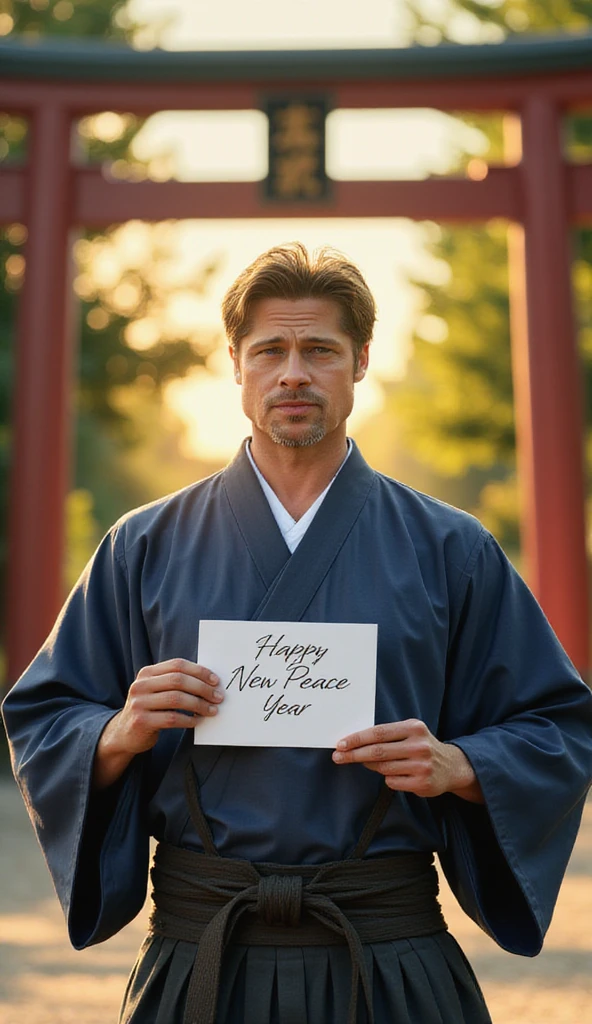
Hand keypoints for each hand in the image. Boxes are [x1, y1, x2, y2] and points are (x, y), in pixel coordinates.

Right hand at [93, 659, 222, 788]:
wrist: (124, 734)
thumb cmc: (149, 710)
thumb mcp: (156, 691)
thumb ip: (174, 683)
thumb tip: (209, 682)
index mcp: (146, 673)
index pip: (177, 665)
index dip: (199, 671)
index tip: (215, 680)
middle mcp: (141, 685)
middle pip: (178, 680)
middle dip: (202, 688)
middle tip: (218, 697)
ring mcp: (139, 703)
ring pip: (176, 699)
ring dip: (199, 705)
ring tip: (212, 710)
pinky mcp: (141, 721)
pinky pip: (172, 719)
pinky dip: (189, 719)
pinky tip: (197, 721)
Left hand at [332, 719, 482, 802]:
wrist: (452, 766)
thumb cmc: (422, 746)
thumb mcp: (410, 733)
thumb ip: (387, 735)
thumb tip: (354, 742)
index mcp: (413, 728)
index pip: (379, 733)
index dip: (357, 739)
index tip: (341, 744)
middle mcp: (419, 745)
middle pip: (378, 751)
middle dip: (354, 754)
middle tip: (337, 757)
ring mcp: (421, 765)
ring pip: (383, 768)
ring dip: (371, 766)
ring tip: (369, 763)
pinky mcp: (422, 782)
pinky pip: (392, 782)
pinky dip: (388, 778)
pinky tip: (395, 774)